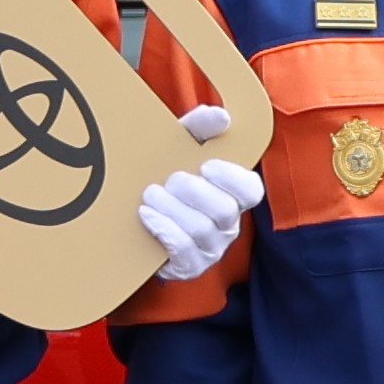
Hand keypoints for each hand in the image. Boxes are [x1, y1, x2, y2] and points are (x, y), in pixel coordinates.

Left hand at [132, 106, 268, 284]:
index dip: (232, 177)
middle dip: (194, 192)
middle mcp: (227, 226)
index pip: (251, 191)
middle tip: (170, 180)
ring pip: (201, 230)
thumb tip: (221, 116)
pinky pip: (183, 251)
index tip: (206, 164)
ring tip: (150, 195)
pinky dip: (164, 229)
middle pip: (224, 211)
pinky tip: (147, 215)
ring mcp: (210, 249)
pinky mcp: (189, 267)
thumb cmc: (168, 183)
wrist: (132, 221)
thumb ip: (200, 129)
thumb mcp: (181, 149)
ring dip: (172, 209)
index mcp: (232, 196)